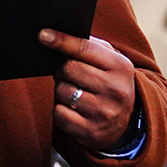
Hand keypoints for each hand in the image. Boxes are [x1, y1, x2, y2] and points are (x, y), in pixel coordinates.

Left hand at [40, 29, 136, 151]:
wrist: (123, 124)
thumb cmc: (109, 83)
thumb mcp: (110, 62)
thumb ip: (89, 46)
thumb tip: (55, 36)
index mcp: (121, 66)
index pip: (84, 48)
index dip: (61, 41)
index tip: (43, 35)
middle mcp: (115, 89)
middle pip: (69, 69)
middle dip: (61, 69)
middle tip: (67, 74)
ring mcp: (104, 112)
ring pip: (62, 91)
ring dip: (61, 90)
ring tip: (73, 92)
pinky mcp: (91, 131)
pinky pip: (59, 113)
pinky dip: (60, 110)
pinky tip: (72, 110)